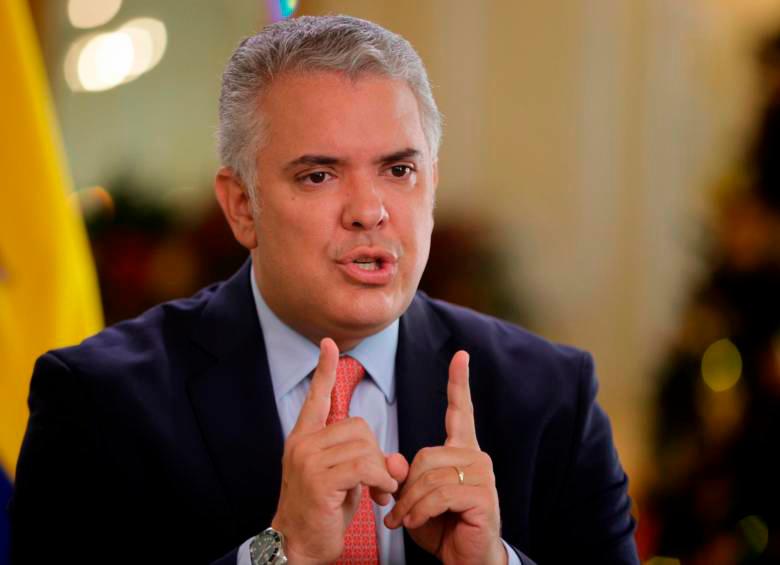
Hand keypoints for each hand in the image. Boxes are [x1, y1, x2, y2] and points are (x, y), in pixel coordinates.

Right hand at [271, 338, 400, 563]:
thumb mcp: (345, 480)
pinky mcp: (319, 479)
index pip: (316, 397)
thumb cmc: (322, 514)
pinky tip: (380, 497)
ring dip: (381, 471)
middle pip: (358, 426)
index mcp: (304, 439)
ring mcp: (308, 459)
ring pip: (364, 446)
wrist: (298, 548)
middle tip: (380, 482)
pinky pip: (365, 465)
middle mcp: (303, 444)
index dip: (324, 371)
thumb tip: (397, 460)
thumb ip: (364, 459)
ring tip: (380, 493)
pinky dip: (380, 480)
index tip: (329, 344)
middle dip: (376, 453)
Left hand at [385, 351, 505, 564]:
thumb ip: (409, 476)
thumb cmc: (442, 528)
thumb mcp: (418, 498)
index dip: (459, 383)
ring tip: (404, 521)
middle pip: (425, 455)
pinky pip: (439, 494)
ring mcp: (482, 476)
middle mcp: (476, 458)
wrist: (466, 562)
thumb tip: (394, 463)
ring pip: (429, 476)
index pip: (461, 412)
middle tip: (396, 511)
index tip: (461, 355)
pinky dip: (421, 511)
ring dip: (410, 504)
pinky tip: (417, 524)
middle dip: (405, 487)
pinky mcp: (483, 496)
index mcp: (462, 452)